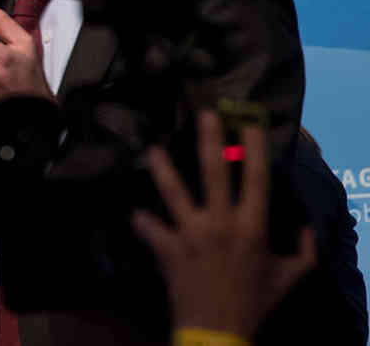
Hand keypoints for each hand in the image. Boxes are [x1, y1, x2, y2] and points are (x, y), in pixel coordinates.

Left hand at [131, 111, 316, 338]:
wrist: (221, 331)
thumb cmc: (256, 302)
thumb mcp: (291, 278)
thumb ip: (304, 250)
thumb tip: (304, 225)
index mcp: (253, 227)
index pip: (256, 179)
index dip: (254, 149)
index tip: (250, 124)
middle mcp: (221, 223)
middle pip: (214, 173)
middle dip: (209, 140)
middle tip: (203, 114)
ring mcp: (191, 234)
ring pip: (172, 191)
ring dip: (161, 167)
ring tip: (152, 147)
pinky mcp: (167, 248)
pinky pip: (147, 227)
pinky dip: (139, 219)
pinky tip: (133, 210)